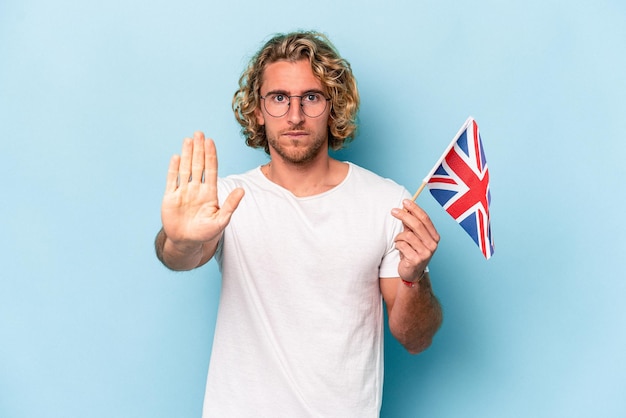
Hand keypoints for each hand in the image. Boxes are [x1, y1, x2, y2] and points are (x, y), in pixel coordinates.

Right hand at [161, 132, 243, 249]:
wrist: (186, 242)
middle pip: (198, 164)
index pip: (211, 169)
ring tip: (188, 139)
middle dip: (199, 149)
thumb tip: (242, 190)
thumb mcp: (221, 221)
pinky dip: (174, 169)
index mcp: (209, 192)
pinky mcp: (170, 197)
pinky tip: (176, 157)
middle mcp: (196, 189)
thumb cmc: (205, 233)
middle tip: (199, 133)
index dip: (211, 155)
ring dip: (187, 154)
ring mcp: (183, 192)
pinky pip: (172, 180)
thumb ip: (231, 205)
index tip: (210, 141)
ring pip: (185, 168)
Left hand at [391, 199, 439, 282]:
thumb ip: (410, 225)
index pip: (425, 218)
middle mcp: (432, 244)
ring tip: (398, 242)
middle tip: (393, 211)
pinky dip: (397, 245)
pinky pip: (402, 245)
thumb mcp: (413, 237)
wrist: (411, 273)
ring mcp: (426, 253)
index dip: (414, 209)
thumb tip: (405, 208)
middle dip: (403, 216)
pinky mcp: (416, 260)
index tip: (405, 202)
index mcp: (434, 236)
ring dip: (398, 237)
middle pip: (417, 224)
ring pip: (407, 235)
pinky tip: (400, 250)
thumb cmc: (412, 252)